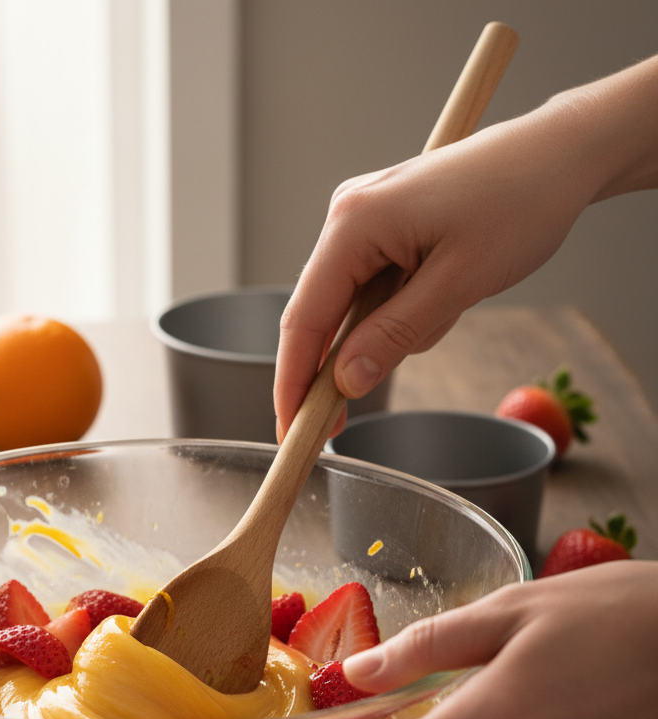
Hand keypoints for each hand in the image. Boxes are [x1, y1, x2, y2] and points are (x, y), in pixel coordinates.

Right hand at [274, 54, 657, 440]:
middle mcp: (346, 216)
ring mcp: (363, 218)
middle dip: (336, 366)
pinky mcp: (384, 226)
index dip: (292, 382)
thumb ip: (394, 335)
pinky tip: (446, 292)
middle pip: (318, 314)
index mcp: (353, 223)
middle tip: (341, 423)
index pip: (303, 319)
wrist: (563, 152)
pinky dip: (403, 308)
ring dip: (392, 328)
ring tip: (452, 304)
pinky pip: (375, 288)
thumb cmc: (521, 202)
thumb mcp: (458, 283)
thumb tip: (346, 382)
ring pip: (352, 306)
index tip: (289, 431)